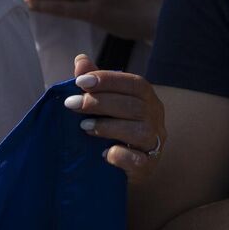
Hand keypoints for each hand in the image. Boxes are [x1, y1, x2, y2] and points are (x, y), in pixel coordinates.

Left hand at [64, 52, 165, 183]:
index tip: (80, 81)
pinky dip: (120, 155)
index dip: (109, 80)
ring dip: (108, 126)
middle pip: (135, 106)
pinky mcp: (148, 166)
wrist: (122, 169)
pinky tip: (103, 154)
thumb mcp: (102, 106)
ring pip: (140, 131)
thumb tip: (80, 60)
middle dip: (100, 102)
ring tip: (83, 127)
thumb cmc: (112, 130)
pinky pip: (139, 160)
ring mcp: (155, 143)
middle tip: (72, 104)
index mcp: (148, 99)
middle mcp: (156, 119)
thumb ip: (94, 84)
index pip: (135, 83)